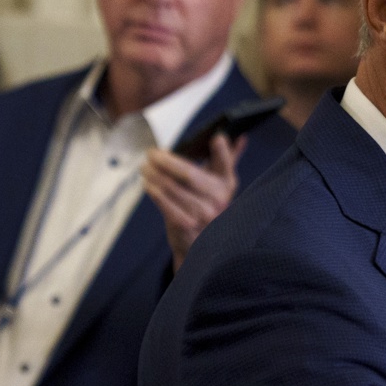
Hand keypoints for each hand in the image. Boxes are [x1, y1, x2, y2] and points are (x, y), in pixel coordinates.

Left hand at [142, 133, 246, 269]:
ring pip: (173, 188)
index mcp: (226, 185)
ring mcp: (202, 214)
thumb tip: (240, 137)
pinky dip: (155, 192)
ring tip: (145, 167)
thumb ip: (227, 160)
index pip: (226, 165)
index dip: (223, 152)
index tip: (216, 138)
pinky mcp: (185, 226)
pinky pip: (166, 205)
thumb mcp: (220, 185)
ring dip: (155, 175)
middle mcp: (218, 200)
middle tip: (152, 153)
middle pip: (189, 175)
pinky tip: (148, 183)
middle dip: (167, 161)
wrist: (199, 247)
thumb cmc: (207, 209)